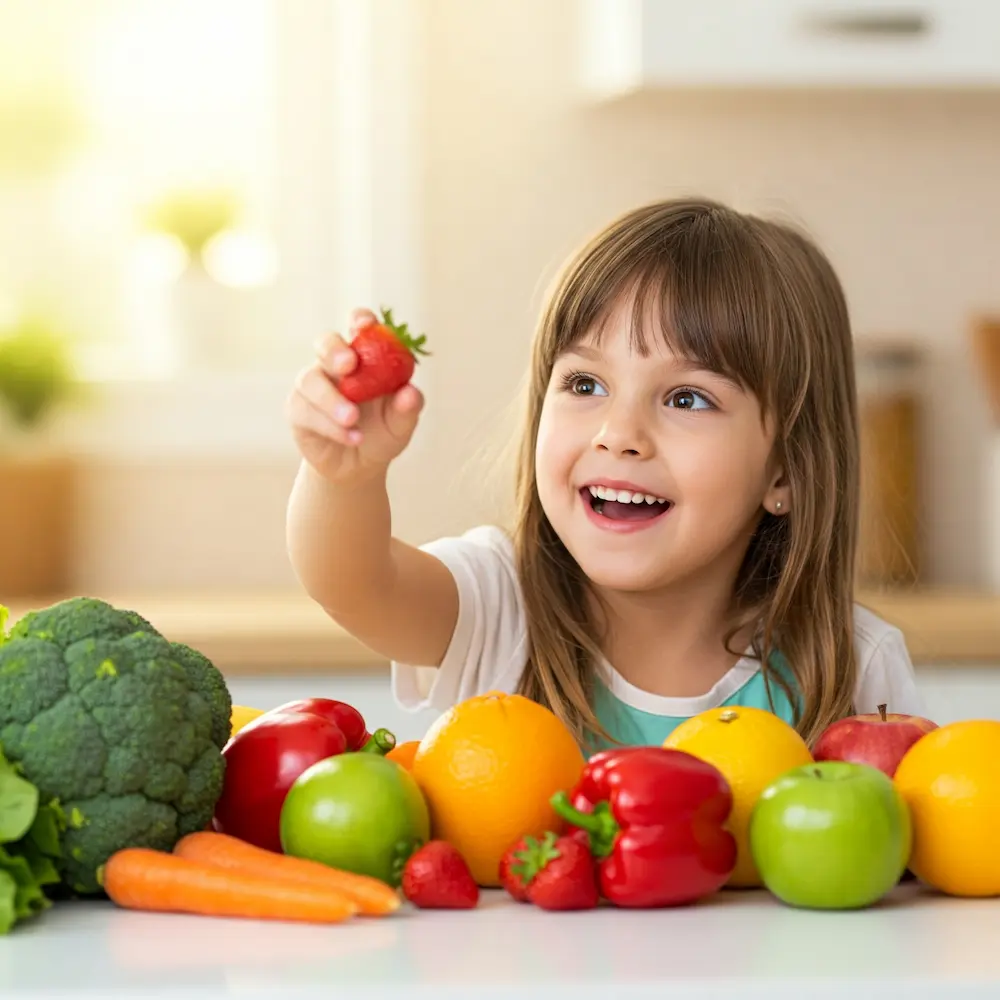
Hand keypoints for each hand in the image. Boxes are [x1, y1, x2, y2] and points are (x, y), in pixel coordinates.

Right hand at [287, 308, 424, 484]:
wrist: (359, 467)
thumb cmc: (382, 434)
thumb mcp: (400, 425)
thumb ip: (407, 408)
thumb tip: (411, 393)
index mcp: (364, 358)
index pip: (358, 328)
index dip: (360, 320)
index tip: (366, 324)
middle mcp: (334, 366)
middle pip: (324, 342)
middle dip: (334, 350)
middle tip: (349, 366)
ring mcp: (312, 386)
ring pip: (310, 380)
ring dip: (331, 399)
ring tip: (352, 419)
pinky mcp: (297, 410)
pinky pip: (305, 410)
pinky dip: (329, 426)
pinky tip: (352, 437)